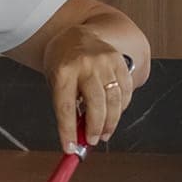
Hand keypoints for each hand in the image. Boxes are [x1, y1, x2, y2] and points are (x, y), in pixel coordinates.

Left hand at [43, 26, 133, 149]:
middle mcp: (85, 65)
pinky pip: (126, 90)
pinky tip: (115, 113)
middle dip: (95, 128)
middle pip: (95, 103)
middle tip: (93, 140)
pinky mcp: (119, 61)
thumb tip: (77, 136)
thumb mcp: (55, 82)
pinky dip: (122, 106)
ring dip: (111, 121)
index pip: (66, 107)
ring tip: (104, 133)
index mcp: (63, 71)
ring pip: (114, 99)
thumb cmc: (62, 61)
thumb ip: (67, 107)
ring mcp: (105, 61)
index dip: (68, 131)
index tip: (69, 148)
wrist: (76, 33)